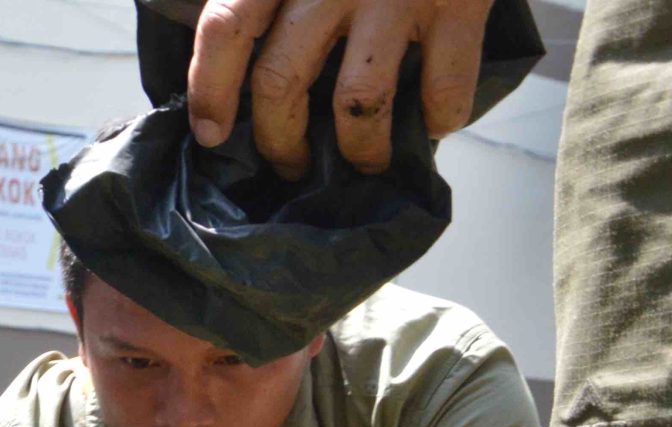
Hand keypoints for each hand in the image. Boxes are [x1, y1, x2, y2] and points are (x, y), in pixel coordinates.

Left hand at [186, 0, 495, 177]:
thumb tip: (236, 68)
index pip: (227, 27)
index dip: (211, 89)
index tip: (212, 134)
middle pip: (281, 79)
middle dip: (279, 140)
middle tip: (290, 162)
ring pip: (358, 101)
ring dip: (359, 149)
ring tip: (364, 162)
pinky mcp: (462, 1)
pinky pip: (444, 85)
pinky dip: (438, 118)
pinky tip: (432, 123)